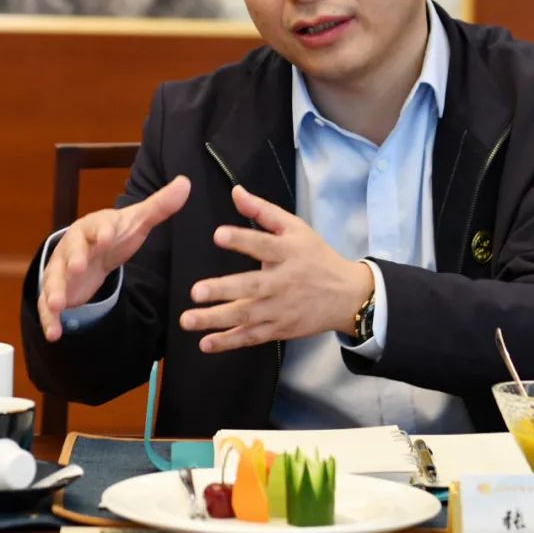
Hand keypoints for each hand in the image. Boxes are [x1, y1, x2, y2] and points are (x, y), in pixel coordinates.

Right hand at [38, 175, 190, 341]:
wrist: (90, 249)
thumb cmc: (114, 233)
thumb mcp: (137, 221)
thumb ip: (160, 205)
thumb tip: (186, 182)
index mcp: (95, 226)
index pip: (98, 225)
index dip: (103, 230)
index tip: (107, 236)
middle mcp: (74, 245)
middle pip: (71, 250)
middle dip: (73, 258)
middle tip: (76, 267)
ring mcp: (62, 269)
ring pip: (54, 278)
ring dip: (54, 290)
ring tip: (56, 304)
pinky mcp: (58, 290)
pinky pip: (49, 305)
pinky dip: (50, 319)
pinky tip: (54, 334)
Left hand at [179, 185, 373, 351]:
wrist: (346, 296)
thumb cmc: (315, 256)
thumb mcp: (295, 228)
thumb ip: (263, 211)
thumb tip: (235, 192)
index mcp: (288, 252)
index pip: (263, 244)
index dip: (242, 239)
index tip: (218, 235)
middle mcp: (284, 282)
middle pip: (252, 286)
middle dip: (223, 289)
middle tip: (196, 291)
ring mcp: (281, 309)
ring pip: (247, 315)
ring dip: (216, 319)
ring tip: (187, 320)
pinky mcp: (279, 329)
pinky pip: (251, 337)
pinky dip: (229, 341)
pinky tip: (206, 342)